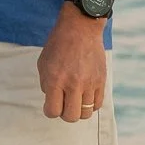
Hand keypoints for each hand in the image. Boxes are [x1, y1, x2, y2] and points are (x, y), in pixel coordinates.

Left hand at [37, 6, 107, 121]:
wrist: (80, 28)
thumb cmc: (59, 44)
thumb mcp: (43, 63)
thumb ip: (46, 84)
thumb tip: (52, 101)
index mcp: (55, 79)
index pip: (53, 111)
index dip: (50, 111)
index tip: (51, 105)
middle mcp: (73, 84)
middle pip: (71, 117)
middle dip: (65, 113)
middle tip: (63, 103)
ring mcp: (89, 83)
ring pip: (86, 113)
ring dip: (78, 109)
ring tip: (75, 99)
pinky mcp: (101, 80)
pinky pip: (97, 104)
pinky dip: (90, 104)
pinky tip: (85, 95)